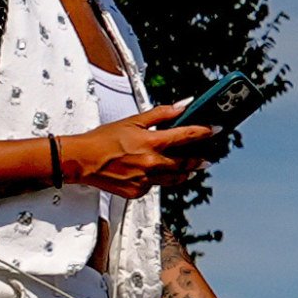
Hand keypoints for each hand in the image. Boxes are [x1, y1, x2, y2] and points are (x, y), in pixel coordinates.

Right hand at [64, 109, 215, 198]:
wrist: (82, 161)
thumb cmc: (103, 140)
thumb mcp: (133, 121)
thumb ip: (160, 114)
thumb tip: (183, 105)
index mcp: (151, 143)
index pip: (186, 136)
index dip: (204, 131)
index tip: (215, 129)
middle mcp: (151, 164)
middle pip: (185, 162)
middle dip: (198, 159)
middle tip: (208, 158)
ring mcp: (145, 180)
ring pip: (173, 178)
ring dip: (183, 172)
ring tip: (190, 168)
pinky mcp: (137, 192)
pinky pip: (155, 186)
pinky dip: (157, 178)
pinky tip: (153, 172)